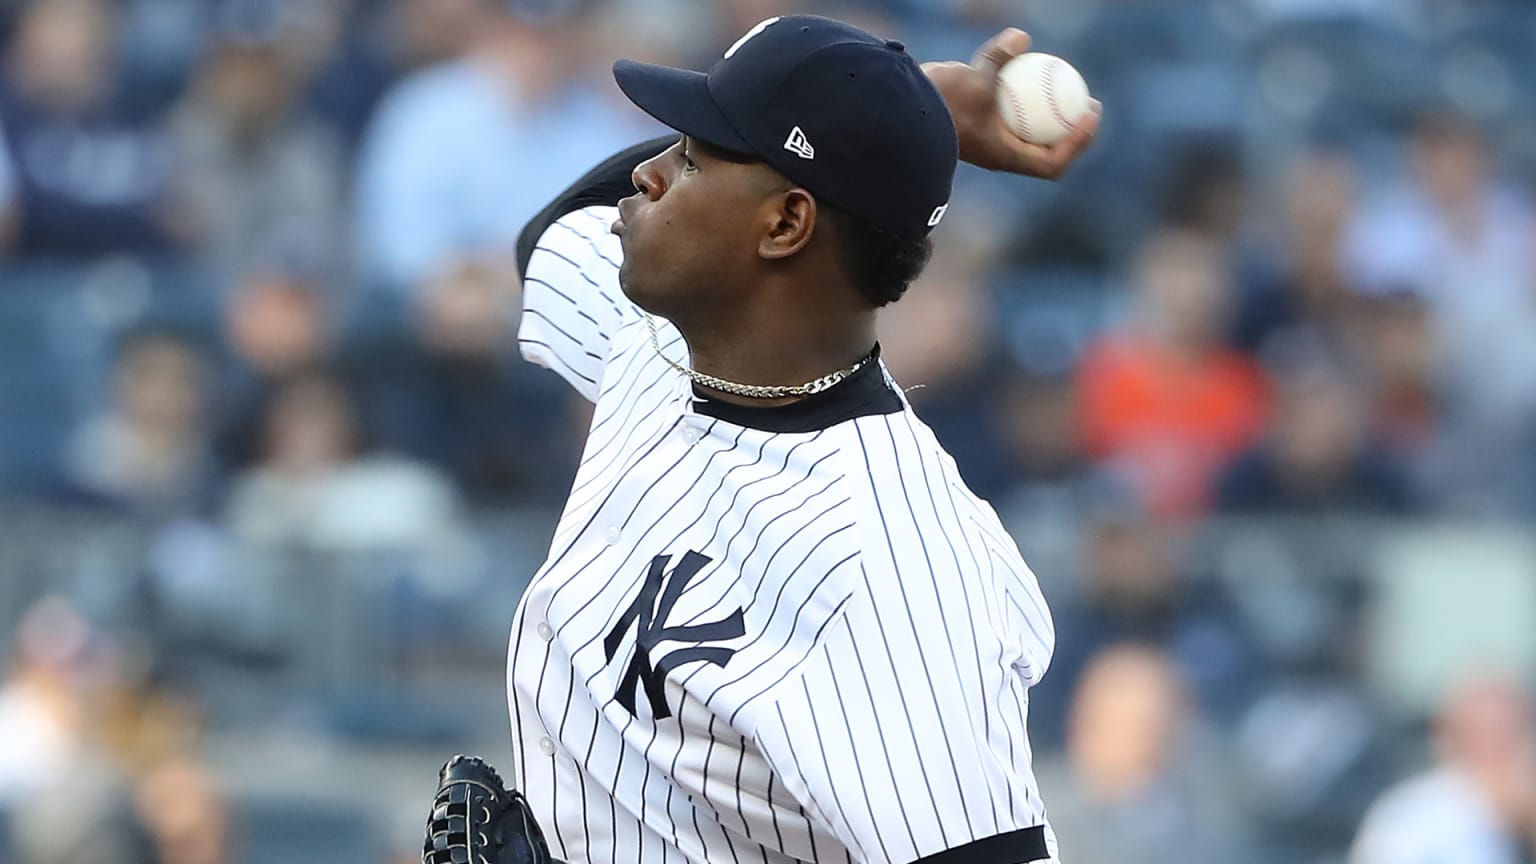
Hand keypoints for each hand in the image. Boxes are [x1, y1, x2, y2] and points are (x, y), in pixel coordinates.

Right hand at [923, 29, 1100, 179]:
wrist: (901, 112)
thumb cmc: (941, 104)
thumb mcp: (974, 80)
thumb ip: (998, 59)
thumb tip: (1021, 36)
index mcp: (1004, 157)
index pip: (1051, 163)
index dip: (1077, 144)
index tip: (1089, 116)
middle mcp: (998, 152)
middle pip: (1046, 149)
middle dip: (1071, 130)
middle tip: (1088, 103)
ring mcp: (988, 138)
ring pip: (1028, 130)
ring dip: (1049, 114)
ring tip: (1067, 86)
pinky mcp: (977, 121)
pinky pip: (1008, 111)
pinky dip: (1022, 96)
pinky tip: (1028, 68)